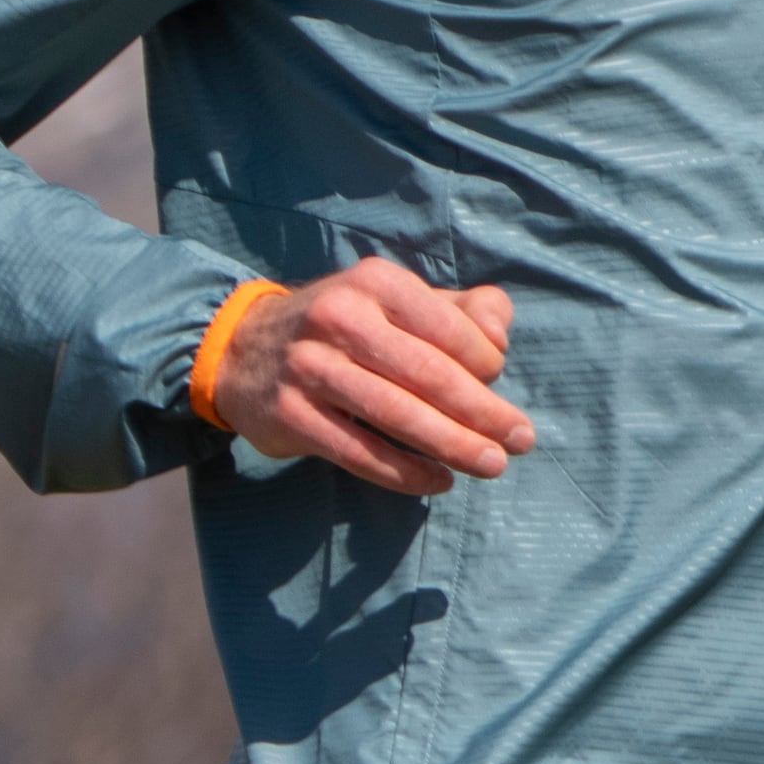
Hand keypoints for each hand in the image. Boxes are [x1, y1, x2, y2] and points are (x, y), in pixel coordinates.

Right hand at [214, 258, 532, 495]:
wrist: (241, 349)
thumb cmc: (343, 327)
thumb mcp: (396, 301)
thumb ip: (461, 310)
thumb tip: (501, 336)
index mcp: (375, 283)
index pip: (449, 328)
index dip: (486, 362)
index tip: (498, 384)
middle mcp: (339, 319)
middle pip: (429, 374)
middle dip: (484, 412)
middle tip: (521, 439)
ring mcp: (310, 368)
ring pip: (397, 415)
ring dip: (454, 445)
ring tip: (492, 464)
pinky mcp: (291, 415)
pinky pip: (360, 451)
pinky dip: (405, 472)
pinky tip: (439, 481)